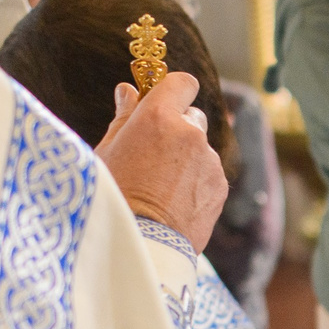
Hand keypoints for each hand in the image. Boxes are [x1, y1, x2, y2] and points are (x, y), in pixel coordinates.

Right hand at [96, 72, 226, 250]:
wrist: (140, 246)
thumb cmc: (114, 197)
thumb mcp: (107, 153)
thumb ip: (124, 118)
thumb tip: (127, 90)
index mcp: (158, 116)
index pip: (181, 82)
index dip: (173, 90)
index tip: (162, 102)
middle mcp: (190, 132)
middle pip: (192, 115)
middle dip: (178, 127)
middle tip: (154, 153)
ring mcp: (210, 160)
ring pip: (201, 148)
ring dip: (188, 158)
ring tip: (162, 188)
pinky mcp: (221, 186)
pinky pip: (209, 173)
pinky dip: (197, 182)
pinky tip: (175, 202)